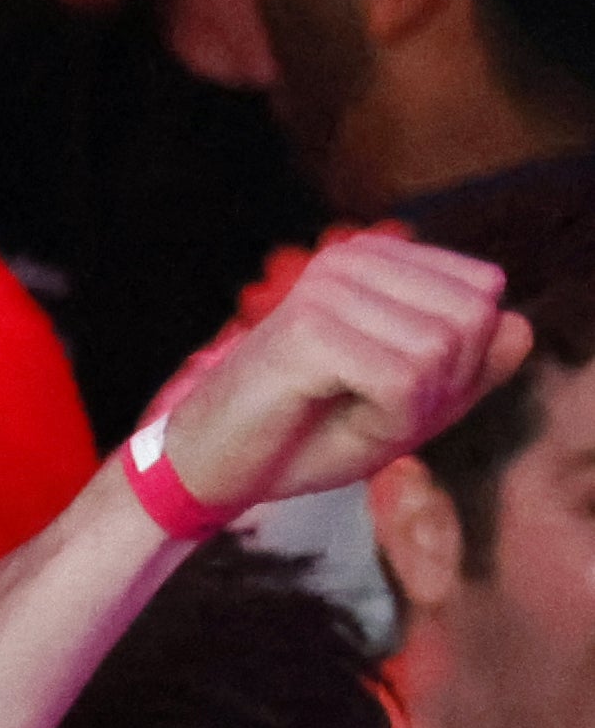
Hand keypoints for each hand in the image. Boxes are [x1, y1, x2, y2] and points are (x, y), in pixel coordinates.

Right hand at [151, 228, 526, 515]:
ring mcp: (326, 290)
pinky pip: (404, 381)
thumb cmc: (300, 437)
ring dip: (407, 407)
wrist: (208, 469)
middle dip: (438, 385)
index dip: (458, 362)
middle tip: (366, 407)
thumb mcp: (406, 407)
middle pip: (472, 318)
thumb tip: (519, 325)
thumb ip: (471, 367)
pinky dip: (385, 420)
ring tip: (343, 411)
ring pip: (442, 351)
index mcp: (375, 260)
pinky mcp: (306, 331)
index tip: (388, 390)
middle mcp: (351, 258)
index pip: (484, 292)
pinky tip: (328, 417)